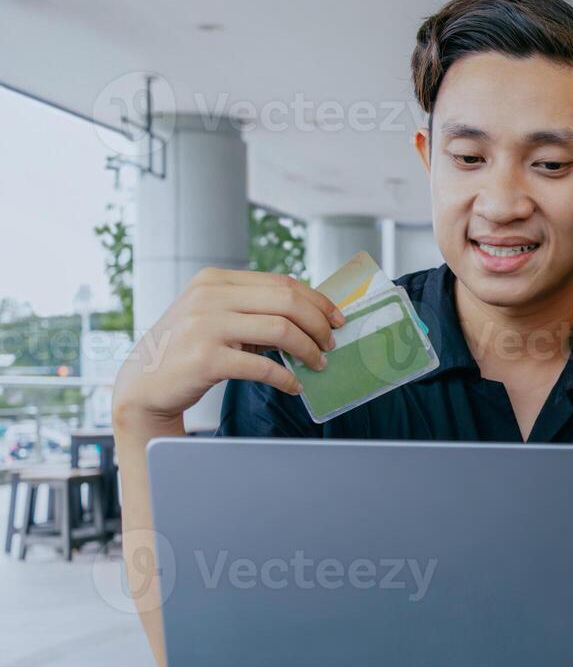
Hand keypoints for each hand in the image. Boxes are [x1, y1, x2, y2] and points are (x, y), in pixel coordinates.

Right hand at [113, 268, 344, 428]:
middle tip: (330, 344)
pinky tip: (294, 386)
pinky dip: (286, 378)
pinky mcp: (205, 359)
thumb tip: (311, 315)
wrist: (142, 384)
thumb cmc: (187, 349)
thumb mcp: (215, 316)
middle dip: (318, 324)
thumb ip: (253, 309)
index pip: (282, 282)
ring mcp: (205, 326)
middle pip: (287, 302)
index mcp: (215, 280)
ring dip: (309, 350)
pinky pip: (262, 366)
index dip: (317, 300)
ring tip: (317, 364)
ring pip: (281, 330)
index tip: (337, 318)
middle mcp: (208, 297)